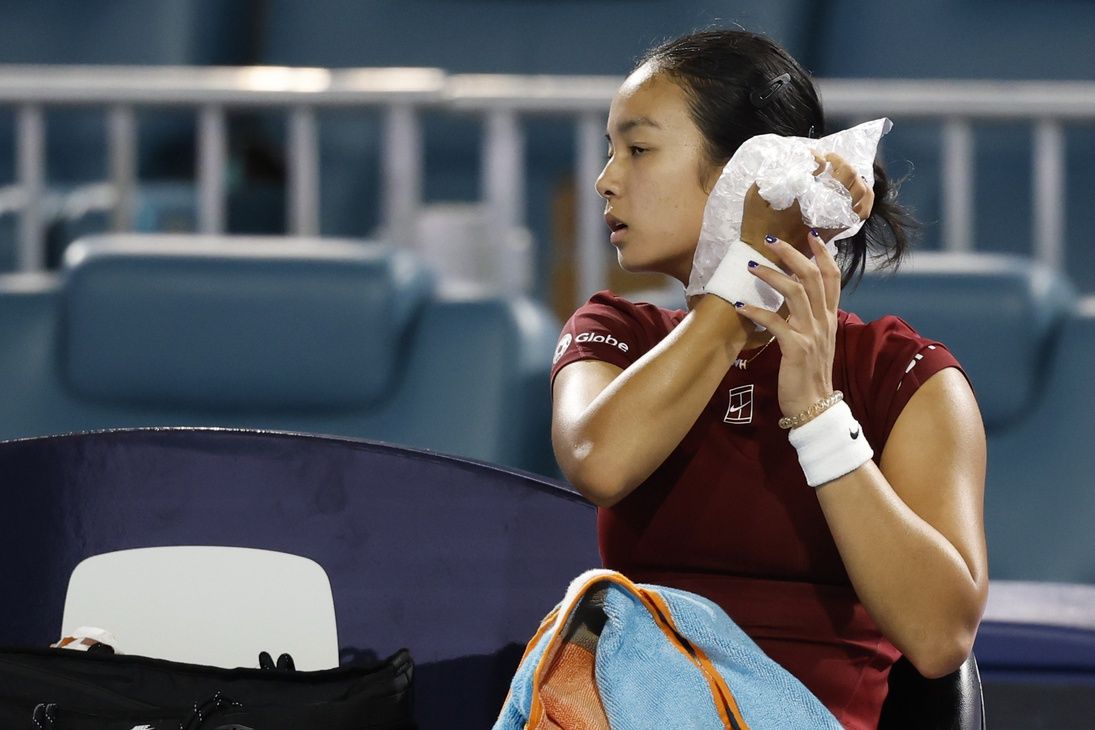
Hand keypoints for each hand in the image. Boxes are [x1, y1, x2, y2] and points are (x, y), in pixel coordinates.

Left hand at [733, 230, 840, 417]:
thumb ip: (808, 316)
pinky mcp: (796, 349)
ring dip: (771, 275)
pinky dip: (755, 312)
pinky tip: (739, 305)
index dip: (822, 254)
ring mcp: (811, 334)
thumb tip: (795, 293)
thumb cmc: (808, 373)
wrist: (814, 406)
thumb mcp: (815, 339)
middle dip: (792, 254)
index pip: (832, 277)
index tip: (809, 234)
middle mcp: (823, 321)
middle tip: (771, 239)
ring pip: (796, 292)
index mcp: (829, 317)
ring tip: (750, 265)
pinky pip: (775, 323)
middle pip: (812, 277)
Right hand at [739, 152, 874, 263]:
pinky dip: (863, 198)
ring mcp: (834, 219)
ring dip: (854, 177)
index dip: (816, 157)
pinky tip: (851, 192)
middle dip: (839, 161)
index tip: (809, 156)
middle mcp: (826, 206)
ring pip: (861, 191)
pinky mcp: (836, 229)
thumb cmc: (758, 226)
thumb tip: (786, 164)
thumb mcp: (755, 197)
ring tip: (841, 173)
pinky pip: (861, 212)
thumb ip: (770, 177)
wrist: (765, 258)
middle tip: (827, 160)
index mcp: (806, 196)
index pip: (823, 166)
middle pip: (848, 174)